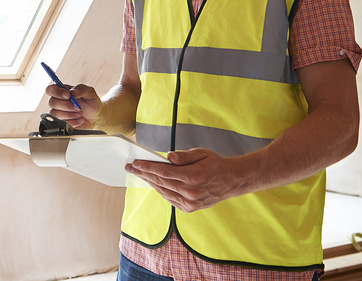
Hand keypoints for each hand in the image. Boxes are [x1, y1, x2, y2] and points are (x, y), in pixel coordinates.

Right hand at [45, 83, 101, 129]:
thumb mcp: (90, 92)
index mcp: (62, 91)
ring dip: (69, 114)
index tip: (68, 96)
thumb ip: (81, 89)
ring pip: (55, 114)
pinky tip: (80, 120)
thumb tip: (73, 91)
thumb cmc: (91, 102)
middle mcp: (58, 101)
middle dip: (66, 106)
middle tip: (78, 107)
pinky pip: (61, 123)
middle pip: (52, 102)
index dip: (56, 92)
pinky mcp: (61, 122)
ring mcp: (58, 112)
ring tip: (80, 114)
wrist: (96, 116)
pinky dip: (72, 122)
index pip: (50, 89)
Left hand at [125, 148, 244, 212]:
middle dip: (143, 174)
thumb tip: (168, 157)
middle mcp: (191, 192)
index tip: (135, 163)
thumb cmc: (215, 164)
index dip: (147, 167)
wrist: (231, 181)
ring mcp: (190, 202)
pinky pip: (169, 198)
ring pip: (163, 191)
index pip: (164, 172)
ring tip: (139, 173)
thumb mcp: (202, 153)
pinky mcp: (189, 208)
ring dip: (150, 182)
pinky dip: (160, 190)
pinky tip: (152, 182)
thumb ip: (184, 156)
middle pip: (161, 182)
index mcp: (194, 176)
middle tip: (130, 167)